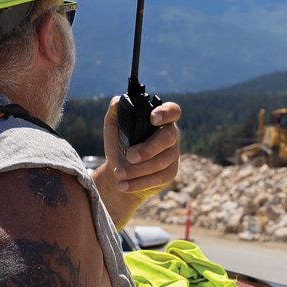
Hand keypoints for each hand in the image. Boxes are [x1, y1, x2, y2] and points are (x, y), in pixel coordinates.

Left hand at [95, 97, 180, 226]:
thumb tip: (117, 101)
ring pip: (161, 161)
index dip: (165, 113)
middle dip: (148, 148)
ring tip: (118, 173)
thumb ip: (116, 111)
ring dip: (138, 169)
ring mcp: (172, 155)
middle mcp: (170, 135)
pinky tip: (123, 185)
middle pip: (168, 137)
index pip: (172, 110)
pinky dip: (138, 183)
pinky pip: (158, 178)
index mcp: (160, 120)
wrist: (118, 171)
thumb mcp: (113, 126)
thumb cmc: (119, 144)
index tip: (152, 118)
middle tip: (129, 155)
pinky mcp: (170, 173)